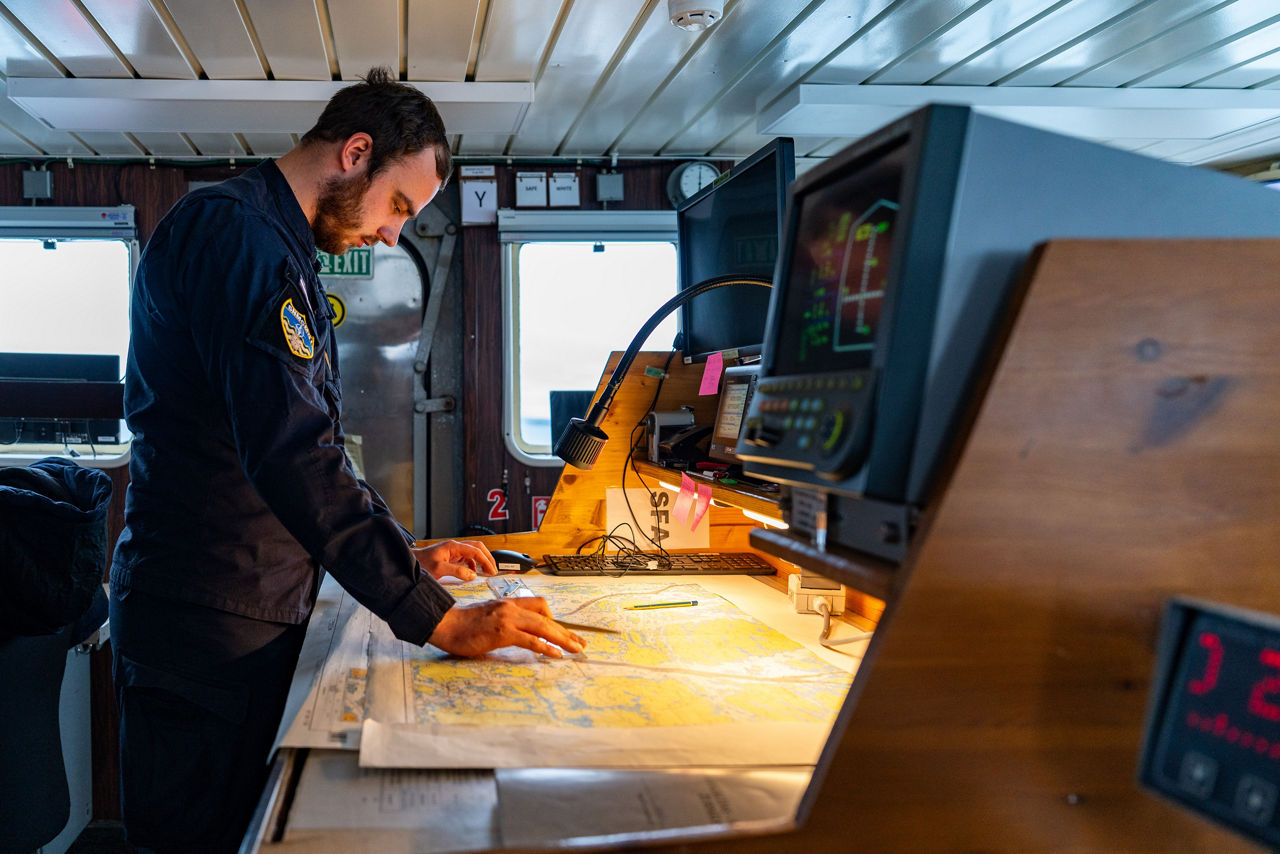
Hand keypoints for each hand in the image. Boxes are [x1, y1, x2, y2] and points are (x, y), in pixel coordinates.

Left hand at [412, 539, 497, 580]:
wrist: (409, 563)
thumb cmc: (421, 564)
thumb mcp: (439, 569)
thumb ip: (457, 572)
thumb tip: (472, 574)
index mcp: (453, 546)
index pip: (475, 551)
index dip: (485, 561)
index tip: (491, 570)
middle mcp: (454, 547)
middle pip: (477, 548)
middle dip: (487, 558)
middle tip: (493, 569)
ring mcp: (452, 551)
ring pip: (473, 552)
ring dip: (481, 560)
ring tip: (485, 571)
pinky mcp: (450, 557)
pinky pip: (466, 558)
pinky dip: (473, 564)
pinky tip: (472, 572)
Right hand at [428, 597, 585, 658]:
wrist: (445, 624)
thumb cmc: (463, 624)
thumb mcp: (489, 615)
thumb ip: (505, 620)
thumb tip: (520, 632)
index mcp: (508, 602)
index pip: (540, 605)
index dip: (555, 618)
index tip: (565, 632)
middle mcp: (511, 607)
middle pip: (547, 616)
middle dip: (566, 631)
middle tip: (580, 643)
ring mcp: (507, 618)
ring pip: (543, 626)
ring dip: (563, 639)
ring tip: (575, 649)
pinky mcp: (502, 632)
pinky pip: (530, 640)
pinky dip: (546, 647)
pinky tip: (555, 655)